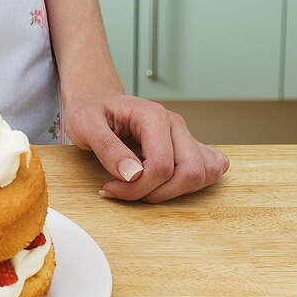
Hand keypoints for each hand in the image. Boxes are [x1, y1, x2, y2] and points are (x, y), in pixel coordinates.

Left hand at [64, 93, 229, 202]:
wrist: (97, 102)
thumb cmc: (91, 112)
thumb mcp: (85, 125)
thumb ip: (107, 148)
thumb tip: (133, 174)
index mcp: (153, 115)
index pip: (162, 165)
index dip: (137, 187)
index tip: (111, 188)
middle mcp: (175, 125)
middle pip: (190, 173)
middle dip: (158, 193)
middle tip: (127, 190)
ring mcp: (185, 136)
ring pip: (204, 175)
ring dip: (173, 192)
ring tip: (143, 187)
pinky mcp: (190, 147)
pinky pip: (211, 169)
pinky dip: (192, 184)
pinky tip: (163, 183)